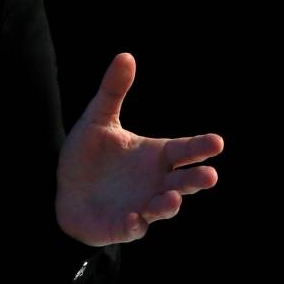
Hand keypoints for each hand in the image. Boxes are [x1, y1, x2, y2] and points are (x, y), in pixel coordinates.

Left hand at [56, 52, 223, 245]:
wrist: (67, 190)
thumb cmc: (89, 154)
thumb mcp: (98, 118)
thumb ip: (113, 90)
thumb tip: (126, 54)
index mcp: (155, 157)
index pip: (182, 151)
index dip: (199, 147)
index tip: (217, 141)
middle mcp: (155, 183)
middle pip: (181, 182)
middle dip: (195, 180)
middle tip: (210, 175)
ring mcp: (141, 206)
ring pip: (161, 208)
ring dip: (168, 205)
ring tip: (173, 199)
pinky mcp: (121, 226)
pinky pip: (131, 228)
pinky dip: (134, 225)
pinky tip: (134, 219)